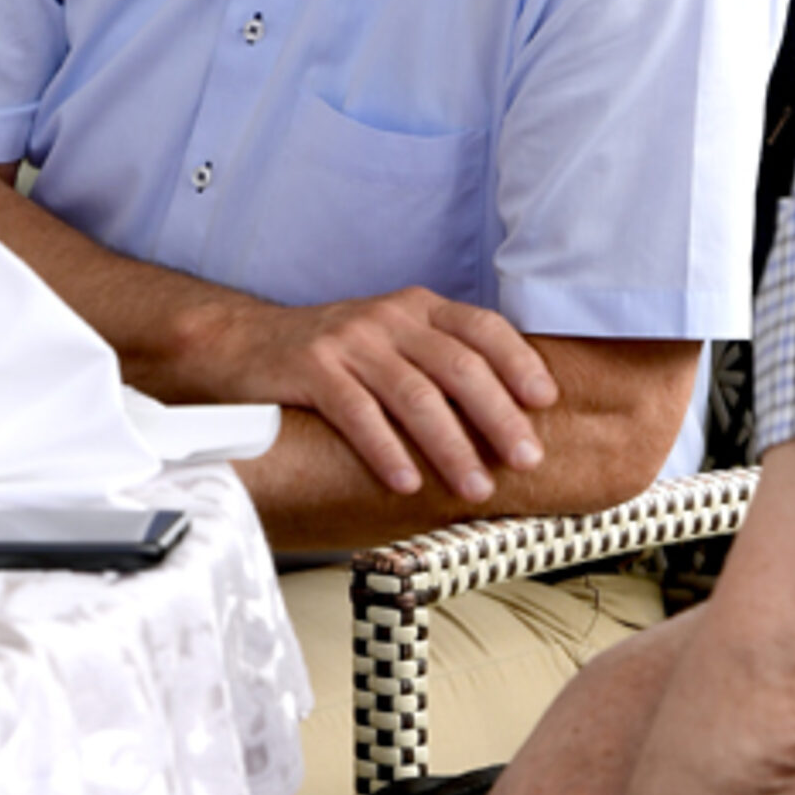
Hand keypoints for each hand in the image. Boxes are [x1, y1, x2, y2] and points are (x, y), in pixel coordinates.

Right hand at [224, 285, 559, 501]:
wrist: (247, 343)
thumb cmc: (336, 355)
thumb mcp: (394, 343)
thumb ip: (441, 364)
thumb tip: (510, 417)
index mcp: (419, 308)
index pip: (483, 328)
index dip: (519, 362)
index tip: (547, 402)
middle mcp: (390, 317)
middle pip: (458, 366)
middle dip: (498, 416)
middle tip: (526, 459)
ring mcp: (350, 340)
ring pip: (414, 394)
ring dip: (451, 445)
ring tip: (475, 486)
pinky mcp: (311, 368)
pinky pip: (357, 412)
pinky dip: (386, 450)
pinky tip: (406, 481)